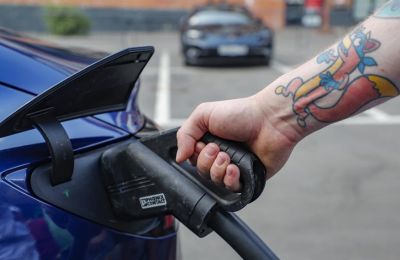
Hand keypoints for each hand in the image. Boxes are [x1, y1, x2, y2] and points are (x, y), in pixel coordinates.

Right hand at [176, 93, 300, 191]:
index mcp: (210, 141)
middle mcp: (221, 156)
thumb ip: (184, 133)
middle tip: (218, 149)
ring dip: (218, 170)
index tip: (203, 144)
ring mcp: (235, 168)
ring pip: (215, 183)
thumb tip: (179, 157)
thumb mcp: (204, 114)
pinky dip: (231, 180)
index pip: (192, 159)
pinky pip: (233, 189)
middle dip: (206, 162)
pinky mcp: (249, 178)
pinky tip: (236, 169)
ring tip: (228, 157)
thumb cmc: (241, 113)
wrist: (270, 120)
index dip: (195, 155)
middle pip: (201, 172)